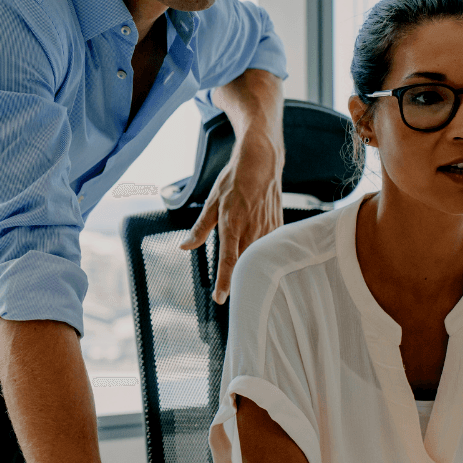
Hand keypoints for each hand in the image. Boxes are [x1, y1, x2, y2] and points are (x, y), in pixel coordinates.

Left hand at [180, 132, 282, 303]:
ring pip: (259, 258)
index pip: (228, 260)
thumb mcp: (211, 202)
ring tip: (246, 285)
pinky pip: (271, 248)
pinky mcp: (277, 227)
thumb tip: (184, 246)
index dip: (224, 281)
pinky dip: (264, 258)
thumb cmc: (234, 181)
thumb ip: (200, 228)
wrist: (261, 163)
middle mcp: (251, 229)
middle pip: (245, 264)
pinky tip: (260, 263)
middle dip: (238, 281)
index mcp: (232, 224)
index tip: (221, 299)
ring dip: (252, 271)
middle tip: (231, 297)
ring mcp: (267, 229)